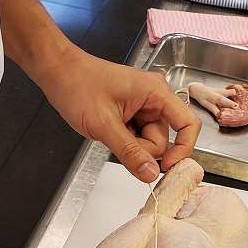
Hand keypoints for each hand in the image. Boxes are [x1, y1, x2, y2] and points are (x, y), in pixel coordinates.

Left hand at [36, 51, 199, 181]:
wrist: (58, 72)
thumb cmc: (78, 86)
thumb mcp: (103, 124)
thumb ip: (130, 152)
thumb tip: (151, 174)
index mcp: (156, 93)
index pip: (188, 124)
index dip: (183, 149)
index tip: (166, 167)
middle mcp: (155, 98)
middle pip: (164, 139)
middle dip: (142, 148)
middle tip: (115, 138)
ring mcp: (143, 106)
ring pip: (149, 141)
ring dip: (130, 145)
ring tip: (107, 130)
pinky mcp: (132, 113)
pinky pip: (137, 137)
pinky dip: (124, 140)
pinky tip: (108, 130)